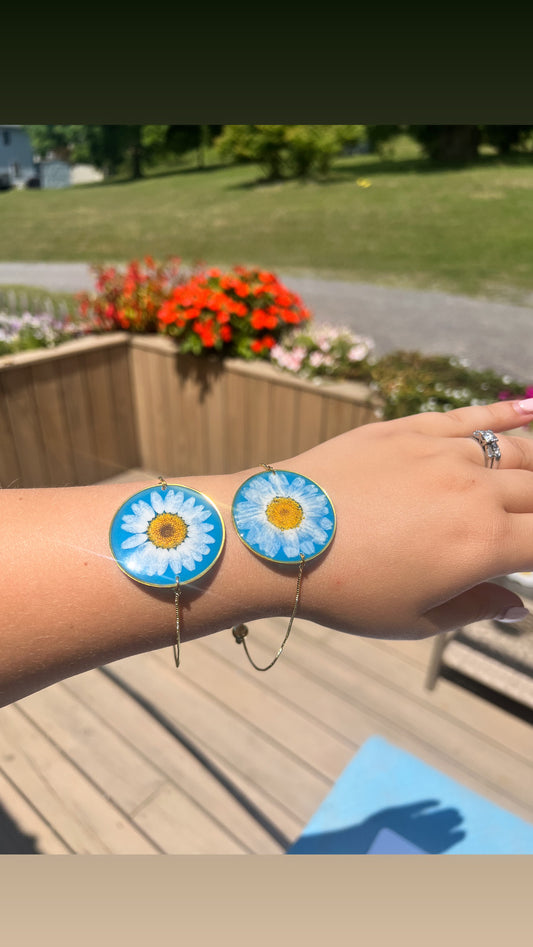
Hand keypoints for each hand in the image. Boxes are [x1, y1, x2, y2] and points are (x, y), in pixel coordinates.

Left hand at [289, 399, 532, 637]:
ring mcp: (442, 453)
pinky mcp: (408, 430)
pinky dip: (505, 413)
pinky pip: (468, 417)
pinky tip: (528, 408)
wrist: (279, 537)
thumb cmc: (344, 590)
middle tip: (530, 524)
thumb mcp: (413, 619)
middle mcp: (474, 492)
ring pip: (513, 451)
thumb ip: (473, 609)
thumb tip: (514, 606)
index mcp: (483, 545)